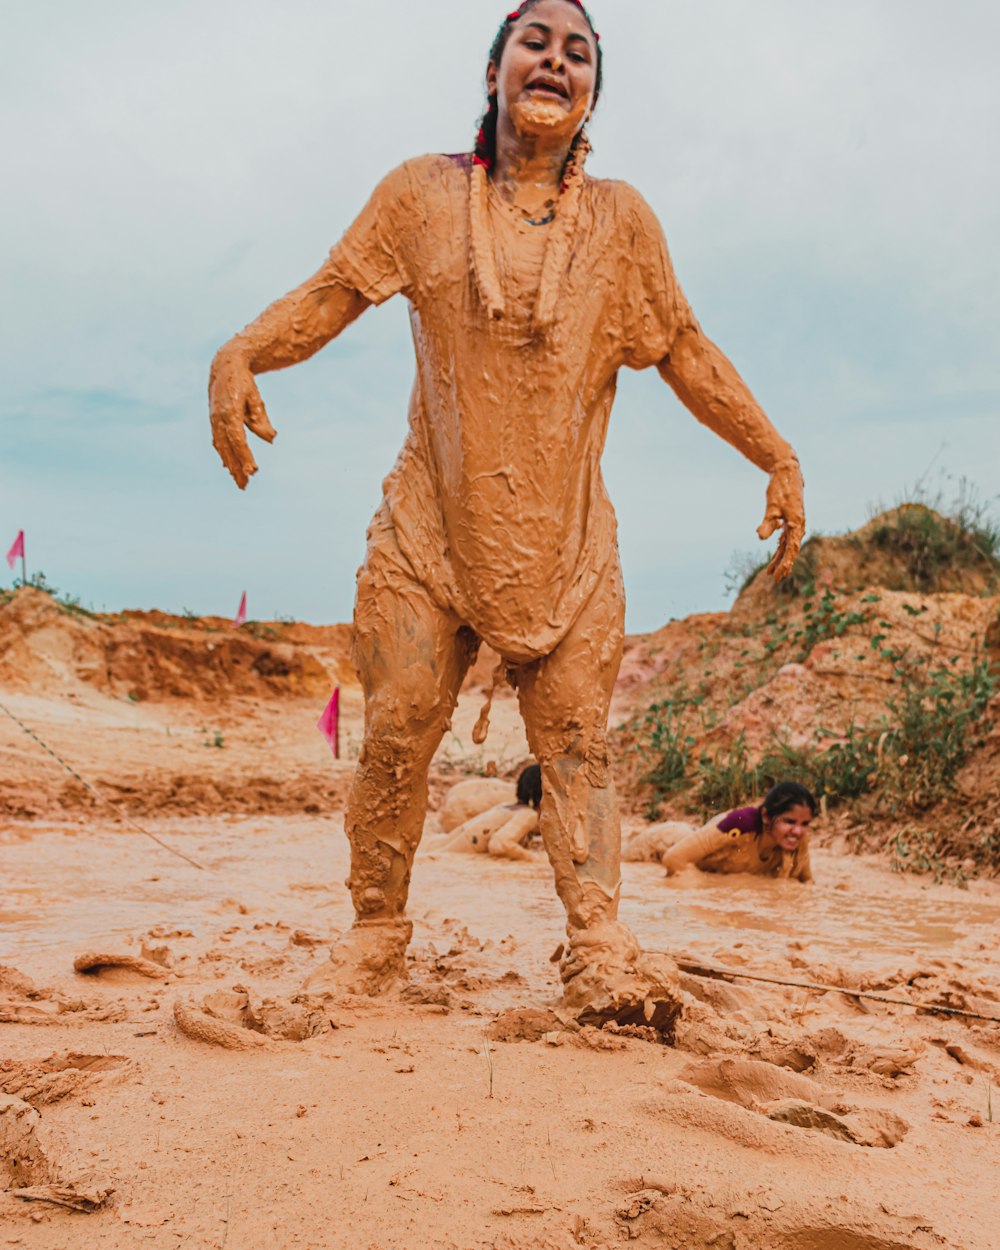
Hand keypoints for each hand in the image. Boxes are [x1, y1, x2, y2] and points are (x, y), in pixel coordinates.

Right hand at [208, 349, 276, 488]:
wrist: (224, 366)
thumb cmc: (244, 382)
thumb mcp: (256, 398)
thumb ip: (261, 420)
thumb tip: (270, 439)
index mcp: (230, 412)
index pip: (238, 440)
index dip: (245, 456)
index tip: (253, 470)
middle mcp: (218, 419)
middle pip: (228, 449)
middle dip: (236, 467)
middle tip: (245, 485)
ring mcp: (214, 420)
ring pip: (221, 448)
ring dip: (230, 465)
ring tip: (240, 482)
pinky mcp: (214, 421)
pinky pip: (218, 442)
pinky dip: (224, 455)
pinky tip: (230, 467)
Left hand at [757, 457, 804, 579]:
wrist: (787, 473)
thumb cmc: (780, 489)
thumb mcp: (772, 507)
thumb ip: (768, 523)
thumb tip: (761, 538)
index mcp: (797, 525)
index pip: (791, 550)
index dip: (785, 564)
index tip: (779, 576)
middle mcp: (798, 526)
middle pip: (790, 550)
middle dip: (782, 565)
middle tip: (774, 578)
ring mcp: (795, 523)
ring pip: (787, 545)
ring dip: (779, 558)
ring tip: (770, 571)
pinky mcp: (790, 520)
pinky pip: (785, 538)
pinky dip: (780, 547)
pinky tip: (774, 554)